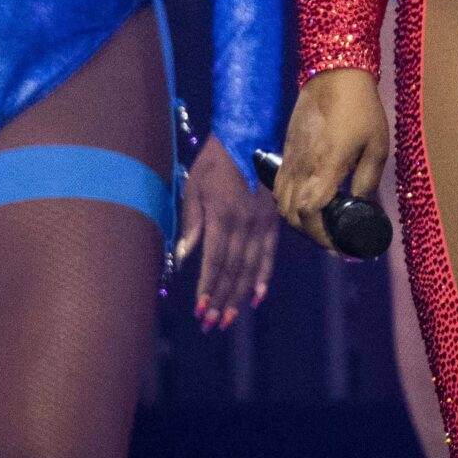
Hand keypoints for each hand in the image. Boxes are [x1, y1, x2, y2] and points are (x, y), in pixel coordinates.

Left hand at [175, 138, 277, 329]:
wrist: (249, 134)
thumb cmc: (215, 159)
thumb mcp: (194, 185)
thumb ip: (191, 222)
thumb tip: (183, 257)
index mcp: (222, 215)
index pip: (214, 260)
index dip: (207, 287)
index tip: (199, 309)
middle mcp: (245, 223)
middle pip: (233, 269)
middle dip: (221, 298)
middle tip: (212, 323)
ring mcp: (262, 223)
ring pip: (251, 267)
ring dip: (240, 295)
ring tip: (230, 318)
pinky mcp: (274, 219)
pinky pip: (270, 253)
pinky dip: (264, 276)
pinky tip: (257, 295)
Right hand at [271, 68, 388, 250]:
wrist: (334, 74)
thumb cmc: (361, 108)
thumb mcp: (377, 146)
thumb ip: (368, 180)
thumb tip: (365, 207)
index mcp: (324, 167)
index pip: (309, 214)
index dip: (321, 236)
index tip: (338, 244)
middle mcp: (301, 166)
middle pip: (290, 214)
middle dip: (309, 232)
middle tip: (332, 236)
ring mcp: (290, 157)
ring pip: (280, 201)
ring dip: (297, 217)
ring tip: (320, 220)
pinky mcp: (286, 149)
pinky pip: (280, 184)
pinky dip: (290, 200)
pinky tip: (310, 198)